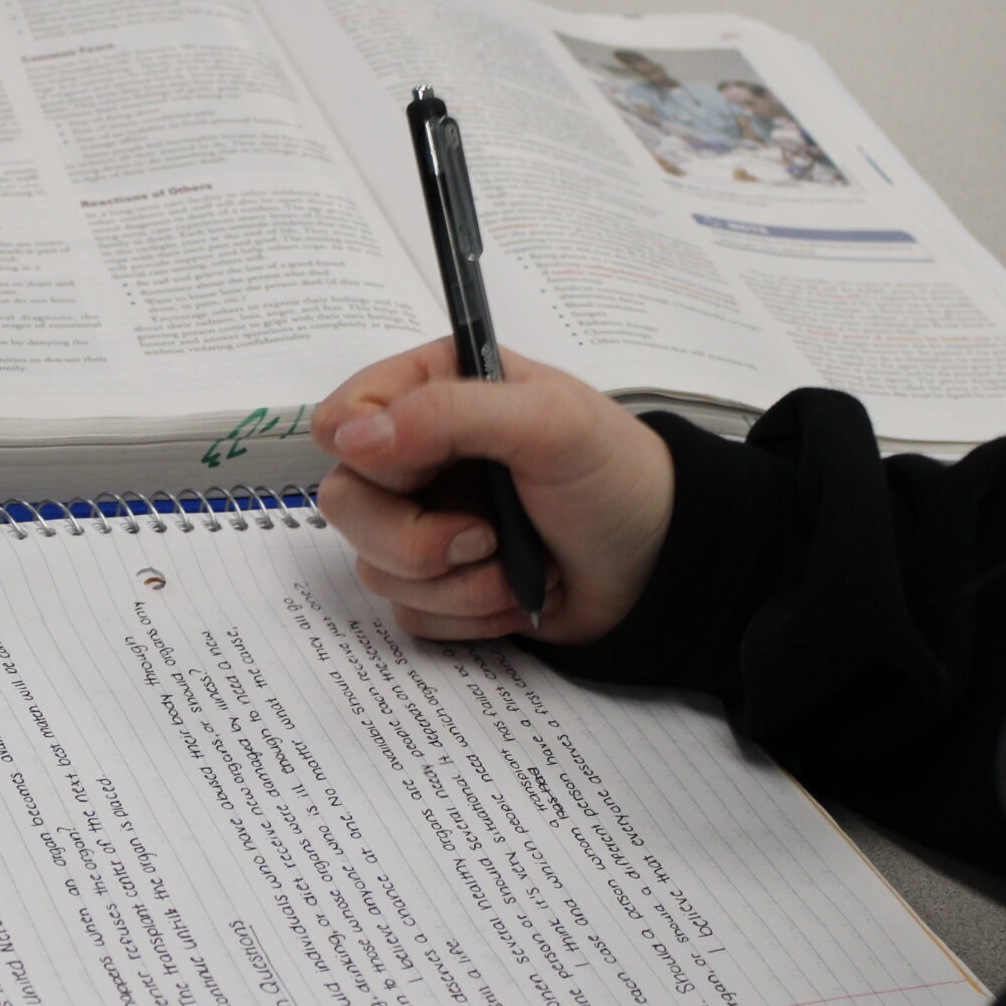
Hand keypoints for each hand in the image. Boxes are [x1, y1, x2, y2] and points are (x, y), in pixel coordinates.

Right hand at [311, 340, 673, 643]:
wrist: (663, 567)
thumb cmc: (618, 478)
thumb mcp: (548, 423)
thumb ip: (447, 414)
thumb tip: (351, 436)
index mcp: (435, 391)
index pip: (341, 417)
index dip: (370, 454)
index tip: (423, 471)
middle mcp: (419, 454)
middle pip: (344, 502)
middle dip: (415, 538)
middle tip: (484, 536)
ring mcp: (427, 520)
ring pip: (373, 567)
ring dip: (456, 583)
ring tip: (518, 565)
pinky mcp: (440, 583)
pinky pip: (409, 612)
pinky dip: (467, 614)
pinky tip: (516, 592)